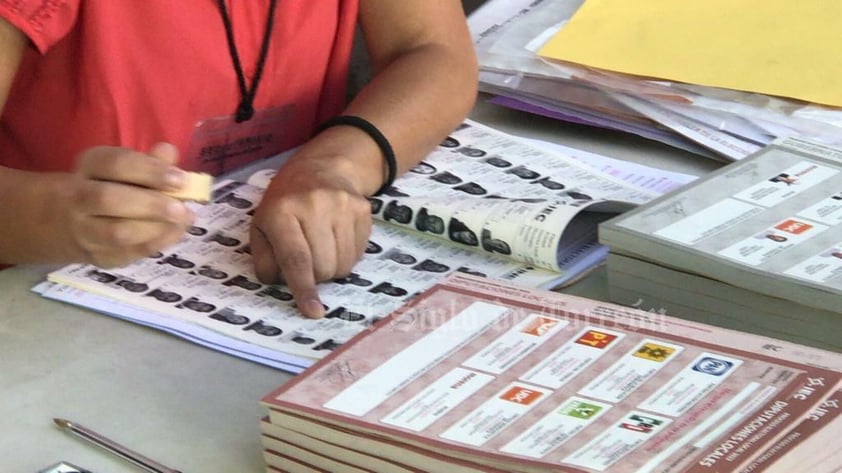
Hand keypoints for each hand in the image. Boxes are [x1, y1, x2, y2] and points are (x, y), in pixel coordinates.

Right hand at [65, 142, 194, 266]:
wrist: (72, 223)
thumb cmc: (111, 186)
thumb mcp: (126, 168)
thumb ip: (149, 161)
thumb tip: (168, 152)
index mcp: (88, 166)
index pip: (113, 164)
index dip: (149, 171)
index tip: (179, 179)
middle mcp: (78, 197)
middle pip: (108, 199)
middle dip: (151, 204)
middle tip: (181, 208)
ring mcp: (84, 230)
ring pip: (116, 232)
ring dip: (156, 227)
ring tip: (182, 220)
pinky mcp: (98, 256)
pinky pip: (128, 253)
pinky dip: (157, 242)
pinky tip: (175, 232)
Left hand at [250, 153, 372, 317]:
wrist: (320, 169)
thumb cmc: (284, 204)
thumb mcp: (261, 226)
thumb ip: (265, 258)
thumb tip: (281, 284)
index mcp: (281, 212)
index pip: (296, 258)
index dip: (304, 288)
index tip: (312, 311)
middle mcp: (314, 205)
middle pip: (323, 266)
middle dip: (316, 276)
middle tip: (308, 264)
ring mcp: (342, 205)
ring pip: (343, 264)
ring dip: (332, 269)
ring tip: (322, 250)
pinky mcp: (362, 209)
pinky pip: (358, 254)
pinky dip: (346, 257)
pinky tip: (336, 240)